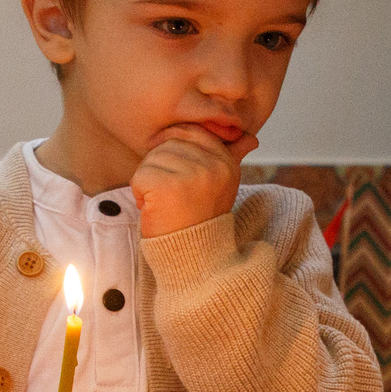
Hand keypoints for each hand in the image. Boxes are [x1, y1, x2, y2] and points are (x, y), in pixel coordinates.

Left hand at [132, 122, 257, 237]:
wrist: (195, 259)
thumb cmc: (202, 219)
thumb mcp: (222, 185)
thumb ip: (232, 156)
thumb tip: (250, 138)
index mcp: (226, 162)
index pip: (191, 132)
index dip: (174, 150)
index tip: (177, 177)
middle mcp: (213, 165)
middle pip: (168, 144)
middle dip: (161, 168)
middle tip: (173, 196)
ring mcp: (191, 174)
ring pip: (151, 158)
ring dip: (149, 182)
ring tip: (165, 204)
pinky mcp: (167, 186)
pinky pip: (140, 176)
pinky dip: (140, 195)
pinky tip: (155, 210)